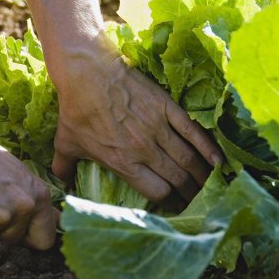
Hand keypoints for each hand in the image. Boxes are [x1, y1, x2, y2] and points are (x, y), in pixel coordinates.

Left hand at [50, 38, 221, 204]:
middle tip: (199, 199)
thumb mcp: (65, 142)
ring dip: (203, 175)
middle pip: (177, 179)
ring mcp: (158, 128)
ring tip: (212, 185)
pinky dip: (208, 147)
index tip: (176, 206)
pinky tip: (219, 160)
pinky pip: (192, 131)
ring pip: (188, 159)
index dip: (170, 204)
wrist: (87, 72)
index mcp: (123, 163)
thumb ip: (64, 167)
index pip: (157, 192)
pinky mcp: (167, 108)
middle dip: (191, 193)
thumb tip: (60, 180)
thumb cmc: (75, 109)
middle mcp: (144, 150)